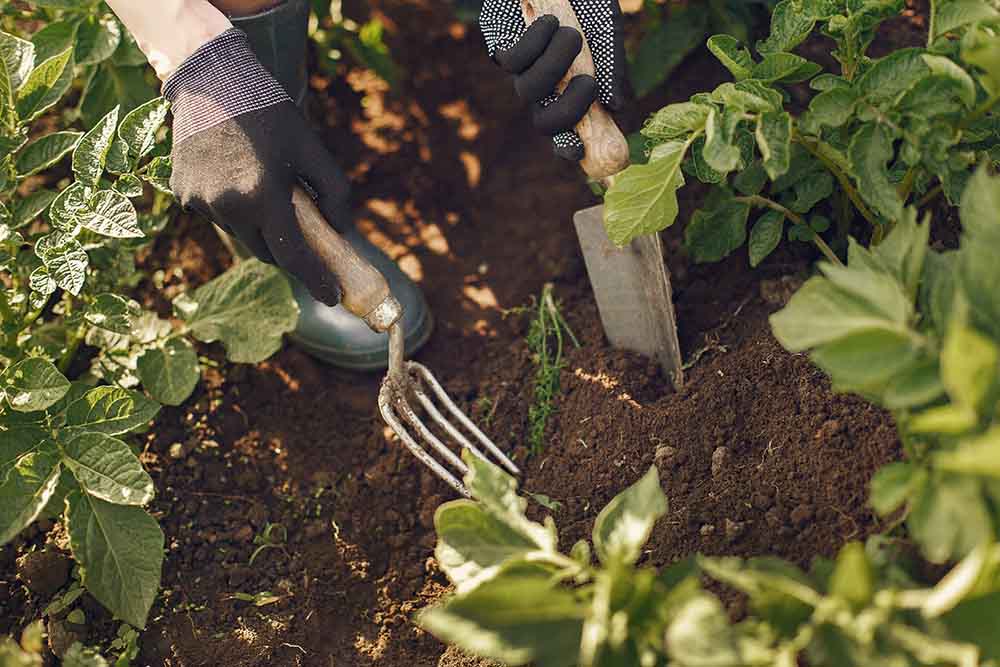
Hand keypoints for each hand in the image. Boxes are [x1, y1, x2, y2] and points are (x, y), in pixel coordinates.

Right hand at [165, 28, 349, 305]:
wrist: (211, 79)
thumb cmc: (268, 112)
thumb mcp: (311, 148)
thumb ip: (334, 192)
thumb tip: (342, 230)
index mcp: (262, 196)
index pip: (293, 256)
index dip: (315, 280)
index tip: (333, 296)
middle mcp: (226, 205)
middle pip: (266, 251)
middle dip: (289, 253)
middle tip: (308, 244)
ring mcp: (199, 201)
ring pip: (240, 233)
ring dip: (259, 226)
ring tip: (266, 190)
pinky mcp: (181, 192)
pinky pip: (216, 215)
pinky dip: (234, 209)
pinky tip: (238, 177)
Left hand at [480, 0, 624, 159]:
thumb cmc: (585, 0)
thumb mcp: (607, 29)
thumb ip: (613, 66)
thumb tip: (616, 107)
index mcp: (571, 90)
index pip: (568, 132)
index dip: (569, 147)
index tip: (580, 151)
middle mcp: (545, 87)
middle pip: (545, 124)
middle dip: (567, 111)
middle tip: (588, 82)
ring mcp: (521, 71)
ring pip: (530, 91)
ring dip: (554, 65)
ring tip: (572, 34)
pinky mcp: (500, 48)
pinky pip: (512, 62)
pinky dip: (534, 44)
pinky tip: (550, 21)